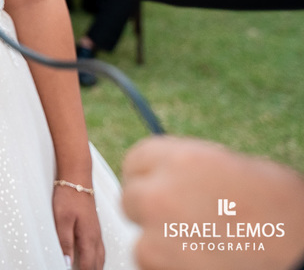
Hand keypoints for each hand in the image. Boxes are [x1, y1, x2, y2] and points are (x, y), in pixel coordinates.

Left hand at [53, 185, 103, 269]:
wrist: (77, 177)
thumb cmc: (68, 196)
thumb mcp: (62, 219)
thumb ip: (65, 241)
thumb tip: (67, 262)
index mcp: (88, 238)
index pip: (88, 266)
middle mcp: (96, 237)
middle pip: (97, 264)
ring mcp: (97, 232)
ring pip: (101, 257)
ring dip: (96, 267)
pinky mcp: (95, 226)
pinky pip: (100, 249)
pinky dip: (97, 259)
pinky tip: (93, 259)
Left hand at [122, 136, 303, 269]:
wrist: (302, 257)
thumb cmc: (283, 214)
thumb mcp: (238, 168)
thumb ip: (193, 167)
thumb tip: (174, 173)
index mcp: (180, 161)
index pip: (136, 160)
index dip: (150, 175)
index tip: (159, 185)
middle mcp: (160, 194)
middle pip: (131, 198)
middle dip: (152, 209)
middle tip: (184, 220)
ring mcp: (157, 236)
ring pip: (140, 236)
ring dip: (161, 242)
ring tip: (203, 246)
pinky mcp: (158, 267)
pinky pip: (150, 265)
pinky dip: (169, 267)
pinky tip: (202, 262)